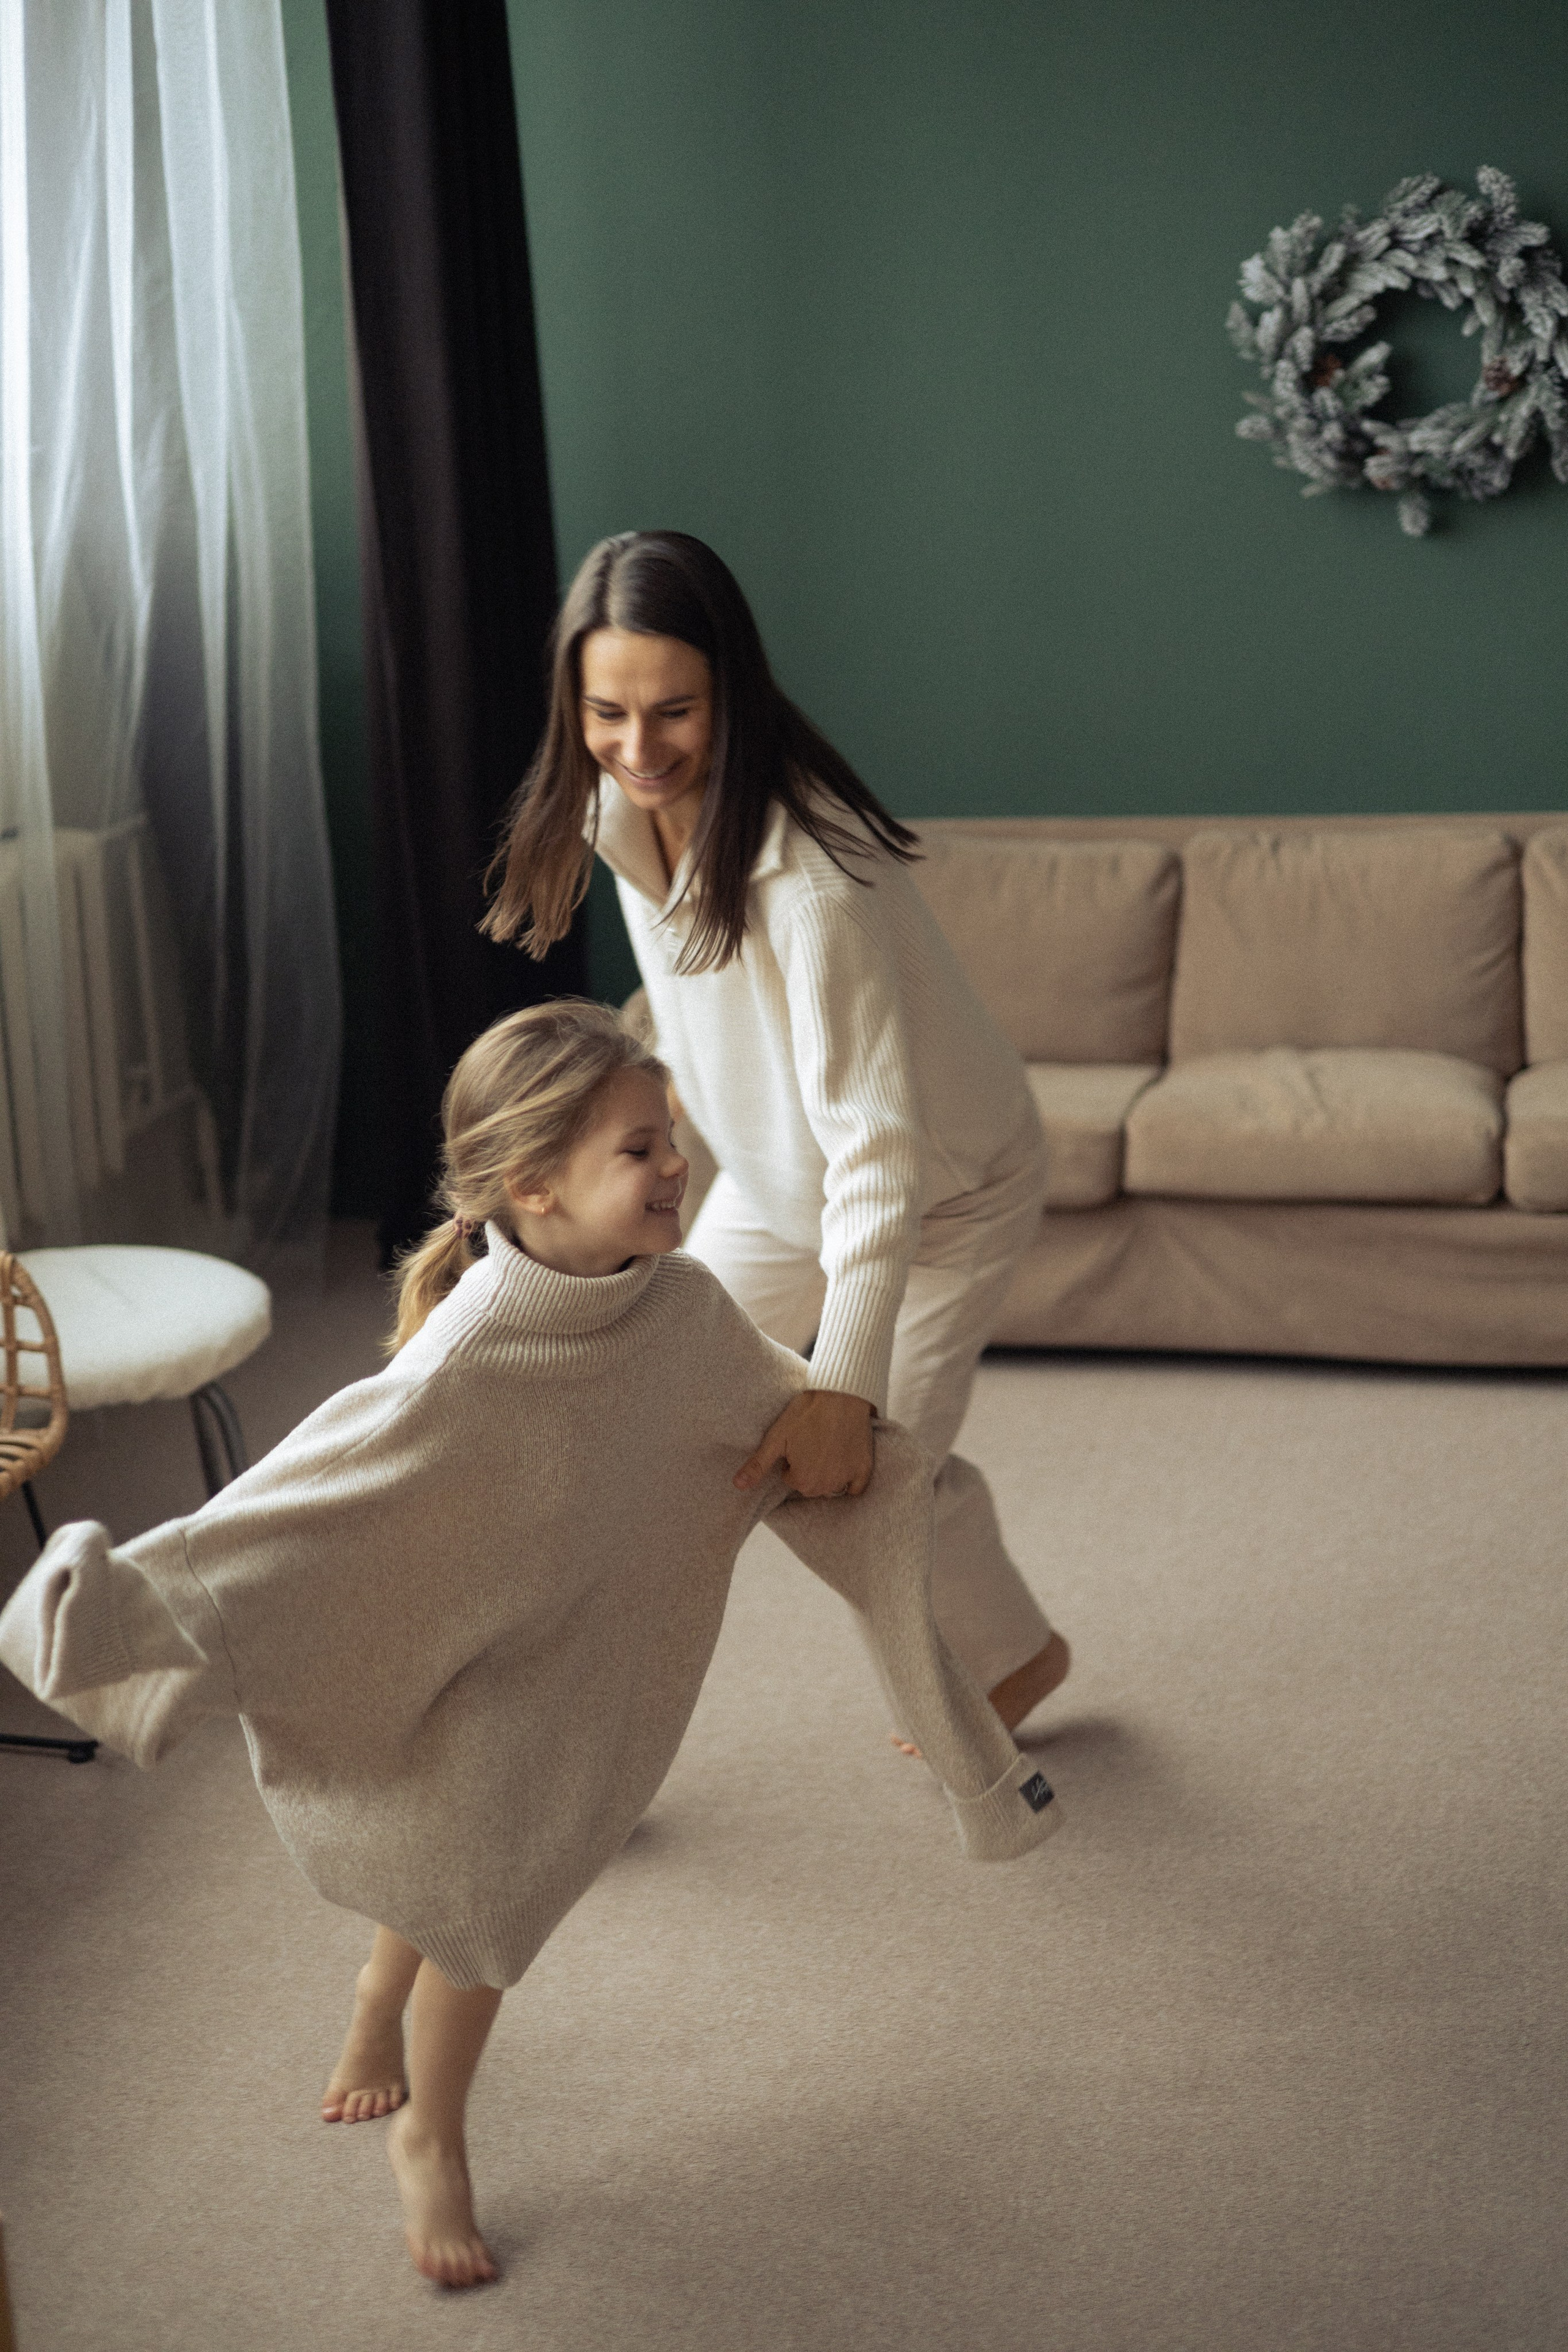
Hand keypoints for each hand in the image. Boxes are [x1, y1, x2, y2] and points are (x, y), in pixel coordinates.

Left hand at [733, 1389, 874, 1497]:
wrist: (840, 1394)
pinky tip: (845, 1460)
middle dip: (808, 1468)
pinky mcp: (864, 1469)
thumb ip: (757, 1465)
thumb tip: (737, 1486)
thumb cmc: (806, 1413)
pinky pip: (855, 1487)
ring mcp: (847, 1478)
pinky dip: (850, 1479)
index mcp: (803, 1481)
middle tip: (811, 1441)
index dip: (792, 1459)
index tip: (797, 1441)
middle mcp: (826, 1486)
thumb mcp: (776, 1437)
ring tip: (826, 1445)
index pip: (791, 1478)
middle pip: (810, 1485)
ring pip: (831, 1485)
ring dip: (827, 1473)